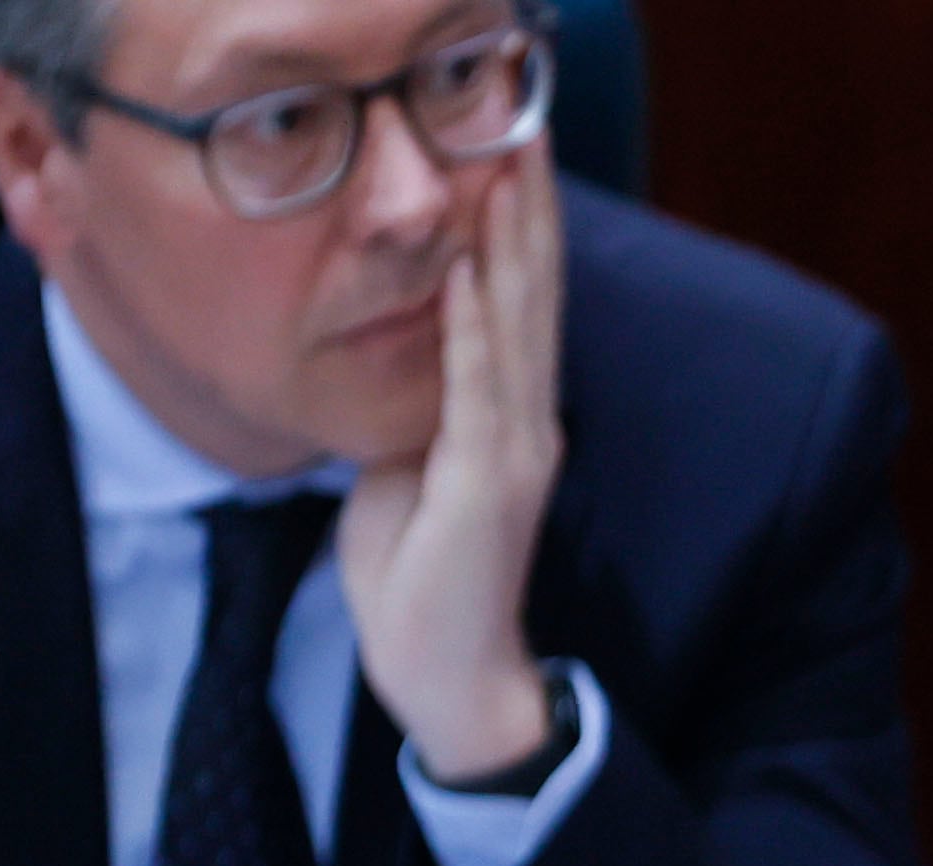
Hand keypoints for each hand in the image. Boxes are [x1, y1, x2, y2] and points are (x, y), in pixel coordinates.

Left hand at [339, 138, 564, 779]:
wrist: (449, 674)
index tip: (510, 152)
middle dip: (527, 209)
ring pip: (519, 326)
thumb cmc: (422, 582)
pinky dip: (478, 324)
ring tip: (507, 167)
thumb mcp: (409, 472)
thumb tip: (398, 358)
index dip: (518, 229)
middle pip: (534, 296)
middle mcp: (528, 424)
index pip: (520, 307)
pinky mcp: (488, 482)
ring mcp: (515, 451)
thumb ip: (420, 413)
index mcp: (511, 421)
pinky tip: (474, 267)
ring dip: (512, 243)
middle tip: (525, 124)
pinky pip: (481, 386)